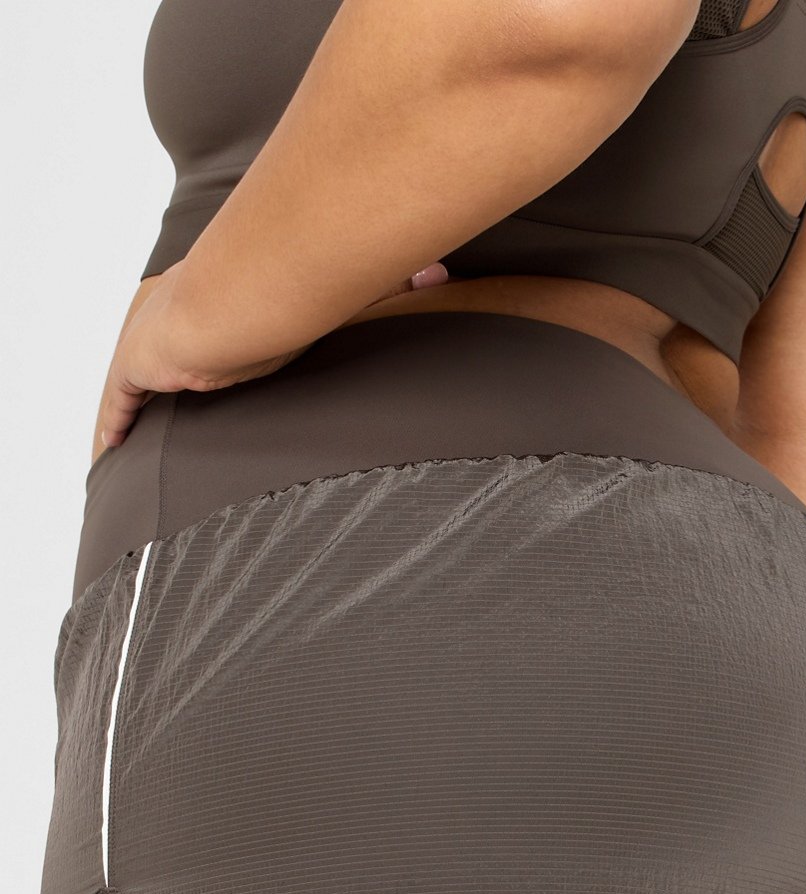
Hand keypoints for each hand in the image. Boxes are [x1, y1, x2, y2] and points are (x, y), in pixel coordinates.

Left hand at [97, 259, 449, 449]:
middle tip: (161, 416)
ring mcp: (158, 332)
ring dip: (132, 411)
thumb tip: (444, 275)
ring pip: (137, 381)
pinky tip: (106, 455)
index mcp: (226, 286)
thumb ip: (396, 282)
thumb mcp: (354, 287)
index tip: (208, 377)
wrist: (265, 280)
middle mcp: (183, 304)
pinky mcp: (141, 358)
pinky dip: (111, 426)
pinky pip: (116, 403)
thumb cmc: (309, 272)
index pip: (208, 323)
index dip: (204, 353)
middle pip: (165, 352)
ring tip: (128, 449)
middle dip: (160, 380)